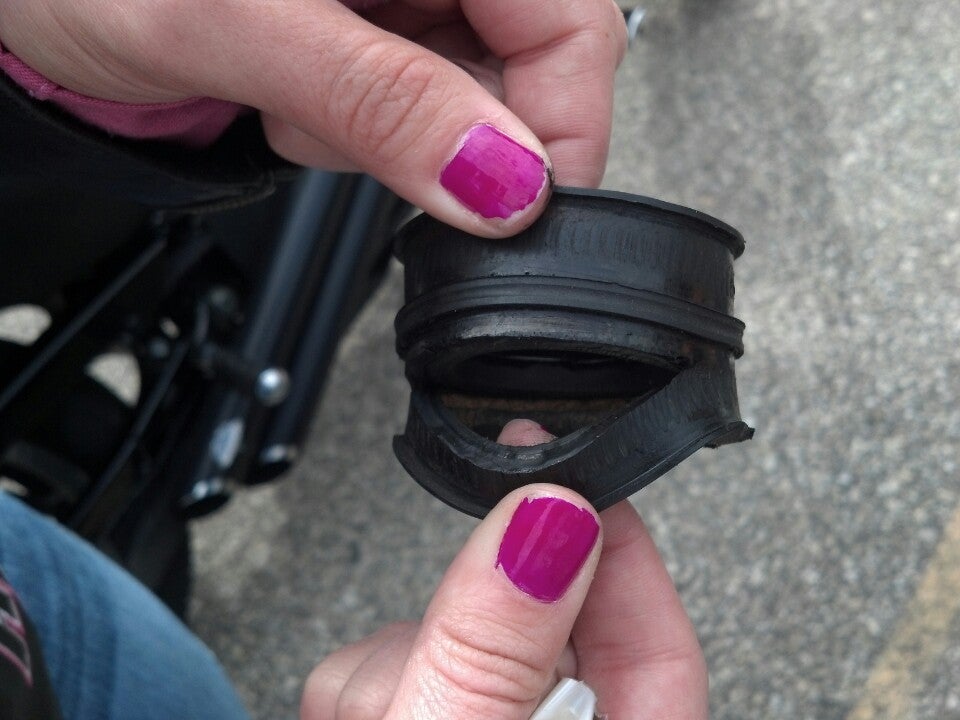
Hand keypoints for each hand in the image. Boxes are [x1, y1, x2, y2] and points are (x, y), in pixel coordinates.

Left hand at [0, 0, 625, 235]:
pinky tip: (299, 95)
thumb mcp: (238, 26)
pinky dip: (362, 131)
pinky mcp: (373, 29)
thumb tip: (504, 181)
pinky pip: (416, 108)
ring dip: (394, 136)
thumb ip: (381, 102)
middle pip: (527, 65)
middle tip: (353, 132)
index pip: (571, 21)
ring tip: (298, 97)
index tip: (522, 212)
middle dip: (449, 134)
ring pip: (469, 99)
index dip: (563, 128)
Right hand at [300, 420, 707, 718]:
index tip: (571, 469)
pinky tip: (355, 716)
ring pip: (436, 642)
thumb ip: (493, 651)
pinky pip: (379, 674)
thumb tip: (546, 521)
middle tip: (427, 651)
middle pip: (525, 626)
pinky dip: (357, 691)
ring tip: (376, 717)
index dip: (619, 543)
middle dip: (458, 625)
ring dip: (392, 666)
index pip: (657, 639)